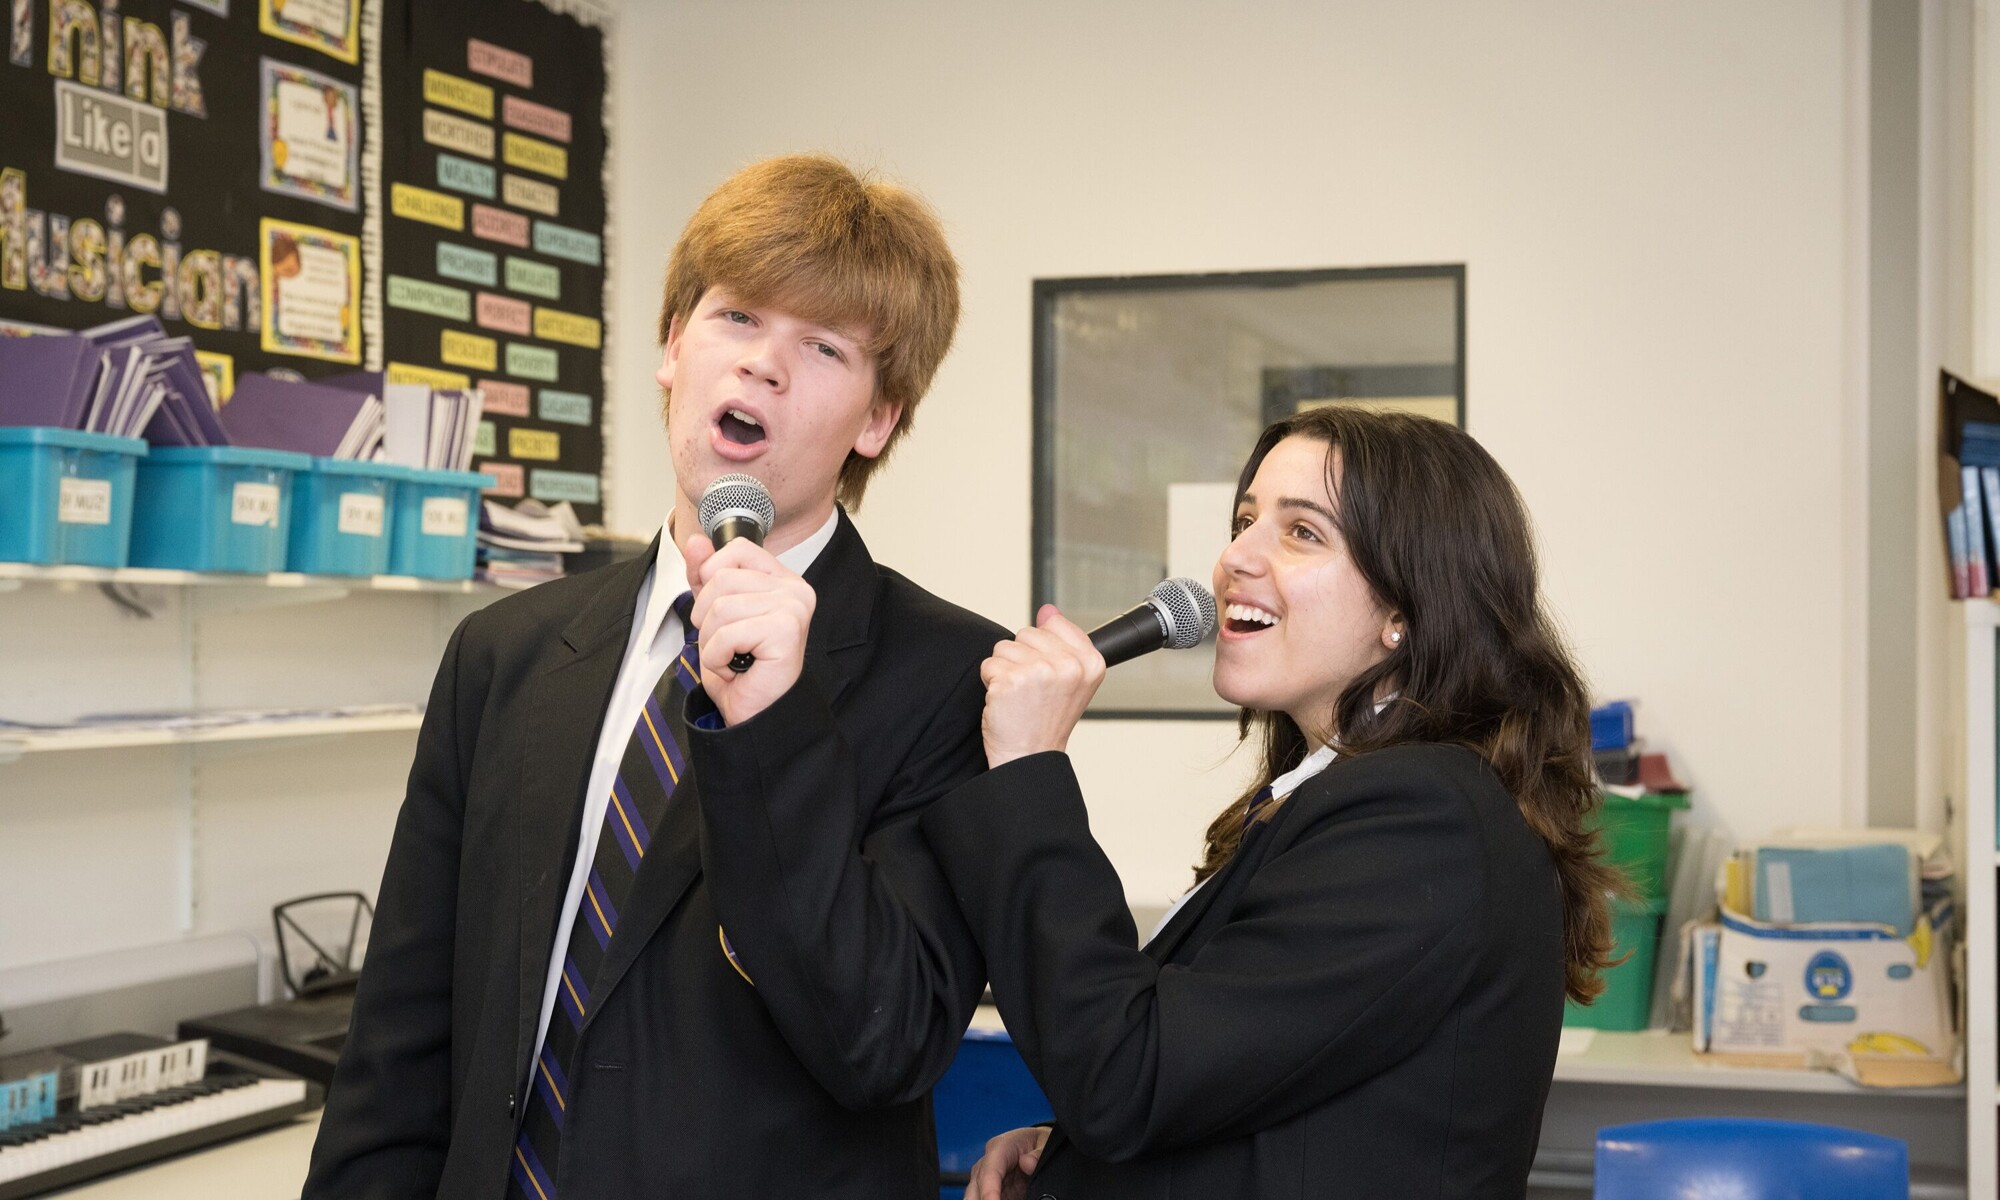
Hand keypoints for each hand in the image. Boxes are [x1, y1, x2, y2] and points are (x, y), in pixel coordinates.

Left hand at [683, 532, 814, 724]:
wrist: (757, 712)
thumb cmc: (741, 668)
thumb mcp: (713, 614)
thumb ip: (705, 576)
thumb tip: (695, 542)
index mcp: (781, 579)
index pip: (737, 549)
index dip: (712, 575)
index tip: (717, 608)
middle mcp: (794, 589)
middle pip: (720, 579)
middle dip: (706, 618)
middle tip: (726, 644)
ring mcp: (793, 607)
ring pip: (720, 607)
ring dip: (711, 641)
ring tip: (731, 657)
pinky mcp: (786, 629)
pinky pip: (727, 633)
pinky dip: (719, 657)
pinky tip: (736, 668)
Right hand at [965, 1125, 1050, 1199]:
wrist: (1034, 1145)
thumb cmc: (1037, 1142)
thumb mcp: (1045, 1142)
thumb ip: (1038, 1153)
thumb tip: (1027, 1164)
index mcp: (999, 1148)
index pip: (989, 1172)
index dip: (989, 1192)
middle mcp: (986, 1165)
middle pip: (975, 1190)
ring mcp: (985, 1181)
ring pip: (976, 1199)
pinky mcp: (990, 1194)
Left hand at [980, 605, 1104, 767]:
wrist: (1029, 756)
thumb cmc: (1046, 721)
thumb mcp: (1069, 679)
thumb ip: (1062, 641)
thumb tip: (1047, 609)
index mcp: (1090, 663)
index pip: (1055, 624)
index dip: (1043, 648)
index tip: (1047, 674)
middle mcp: (1068, 666)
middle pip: (1027, 633)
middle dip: (1021, 657)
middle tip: (1031, 689)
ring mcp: (1039, 672)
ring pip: (1005, 647)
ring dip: (1005, 670)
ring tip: (1018, 696)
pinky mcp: (1010, 681)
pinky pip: (989, 664)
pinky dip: (991, 682)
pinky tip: (1006, 701)